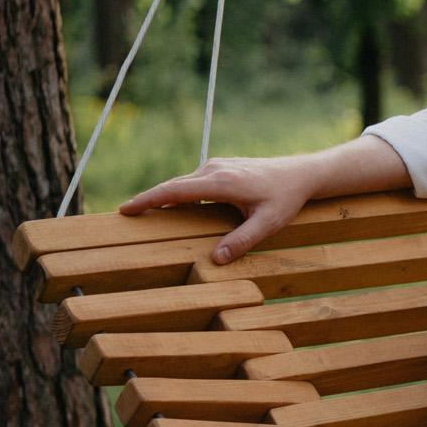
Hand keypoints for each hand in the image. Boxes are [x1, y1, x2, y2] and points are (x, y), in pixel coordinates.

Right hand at [120, 153, 328, 265]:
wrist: (301, 174)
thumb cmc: (286, 198)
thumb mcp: (268, 223)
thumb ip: (242, 241)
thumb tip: (216, 260)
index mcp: (221, 182)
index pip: (175, 190)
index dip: (148, 200)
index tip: (125, 209)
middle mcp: (214, 170)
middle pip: (172, 186)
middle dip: (148, 200)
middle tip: (125, 216)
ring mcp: (216, 166)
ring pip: (182, 184)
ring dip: (164, 197)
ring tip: (142, 214)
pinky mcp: (220, 168)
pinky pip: (192, 182)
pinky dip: (179, 194)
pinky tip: (173, 208)